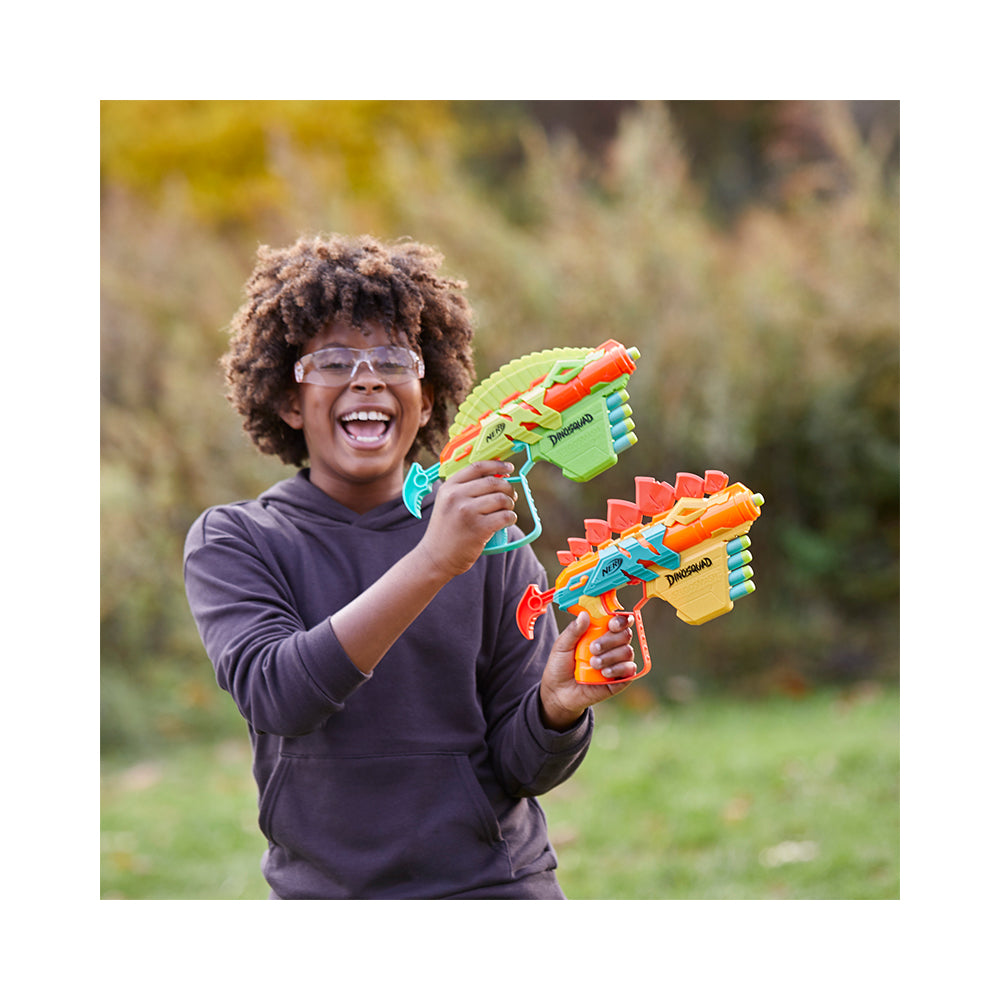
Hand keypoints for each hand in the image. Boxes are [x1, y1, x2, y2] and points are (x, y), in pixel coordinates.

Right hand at [417, 461, 517, 578]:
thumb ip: (465, 489)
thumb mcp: (446, 503)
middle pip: (493, 482)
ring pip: (501, 499)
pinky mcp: (478, 528)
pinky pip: (505, 516)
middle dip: (508, 488)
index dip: (497, 465)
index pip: (477, 467)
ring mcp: (467, 512)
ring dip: (510, 504)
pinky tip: (508, 520)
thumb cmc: (445, 530)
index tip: (508, 468)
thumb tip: (496, 477)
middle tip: (511, 496)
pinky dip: (511, 517)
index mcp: (449, 487)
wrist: (435, 557)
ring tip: (507, 510)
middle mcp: (456, 496)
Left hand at [538, 611, 636, 730]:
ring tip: (593, 664)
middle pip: (625, 635)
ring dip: (611, 656)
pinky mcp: (620, 679)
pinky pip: (630, 670)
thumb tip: (584, 615)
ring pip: (628, 652)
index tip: (611, 624)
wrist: (558, 692)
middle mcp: (612, 646)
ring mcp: (617, 662)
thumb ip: (573, 630)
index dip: (619, 620)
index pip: (618, 621)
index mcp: (600, 633)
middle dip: (610, 640)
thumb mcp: (562, 645)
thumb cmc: (560, 666)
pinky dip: (618, 669)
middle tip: (593, 648)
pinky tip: (604, 673)